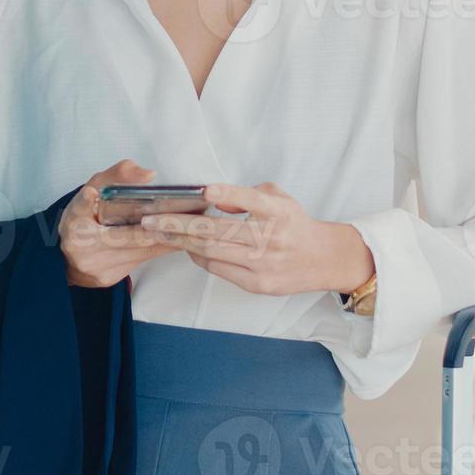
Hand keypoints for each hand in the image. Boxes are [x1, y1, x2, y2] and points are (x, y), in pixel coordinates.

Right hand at [58, 159, 181, 287]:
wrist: (69, 259)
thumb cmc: (86, 217)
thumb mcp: (94, 190)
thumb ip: (117, 175)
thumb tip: (148, 174)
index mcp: (74, 218)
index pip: (79, 208)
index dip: (86, 202)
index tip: (91, 194)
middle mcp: (81, 244)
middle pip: (125, 233)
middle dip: (157, 224)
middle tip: (186, 214)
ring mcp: (95, 264)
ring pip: (141, 248)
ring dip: (168, 236)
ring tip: (192, 225)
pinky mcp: (108, 277)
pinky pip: (143, 259)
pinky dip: (163, 247)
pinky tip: (181, 238)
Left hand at [141, 182, 373, 296]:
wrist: (322, 259)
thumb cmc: (294, 224)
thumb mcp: (279, 198)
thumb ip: (249, 194)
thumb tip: (215, 199)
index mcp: (279, 212)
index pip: (253, 200)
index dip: (230, 196)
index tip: (206, 190)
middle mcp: (271, 238)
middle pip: (219, 231)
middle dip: (180, 224)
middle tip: (151, 217)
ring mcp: (263, 264)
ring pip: (212, 251)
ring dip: (181, 241)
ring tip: (158, 232)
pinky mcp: (257, 284)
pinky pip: (219, 269)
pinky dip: (199, 257)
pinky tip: (185, 247)